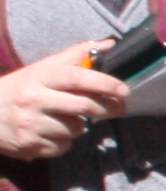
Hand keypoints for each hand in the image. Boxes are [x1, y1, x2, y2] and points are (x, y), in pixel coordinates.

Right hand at [0, 45, 124, 160]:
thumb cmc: (17, 89)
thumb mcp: (40, 69)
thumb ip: (74, 56)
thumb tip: (108, 44)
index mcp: (38, 77)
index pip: (77, 77)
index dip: (105, 83)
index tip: (124, 90)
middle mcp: (33, 99)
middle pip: (84, 106)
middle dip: (106, 108)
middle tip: (116, 108)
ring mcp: (30, 124)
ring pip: (77, 129)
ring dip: (80, 126)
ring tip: (65, 119)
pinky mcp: (29, 145)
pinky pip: (64, 146)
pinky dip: (64, 142)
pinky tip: (51, 133)